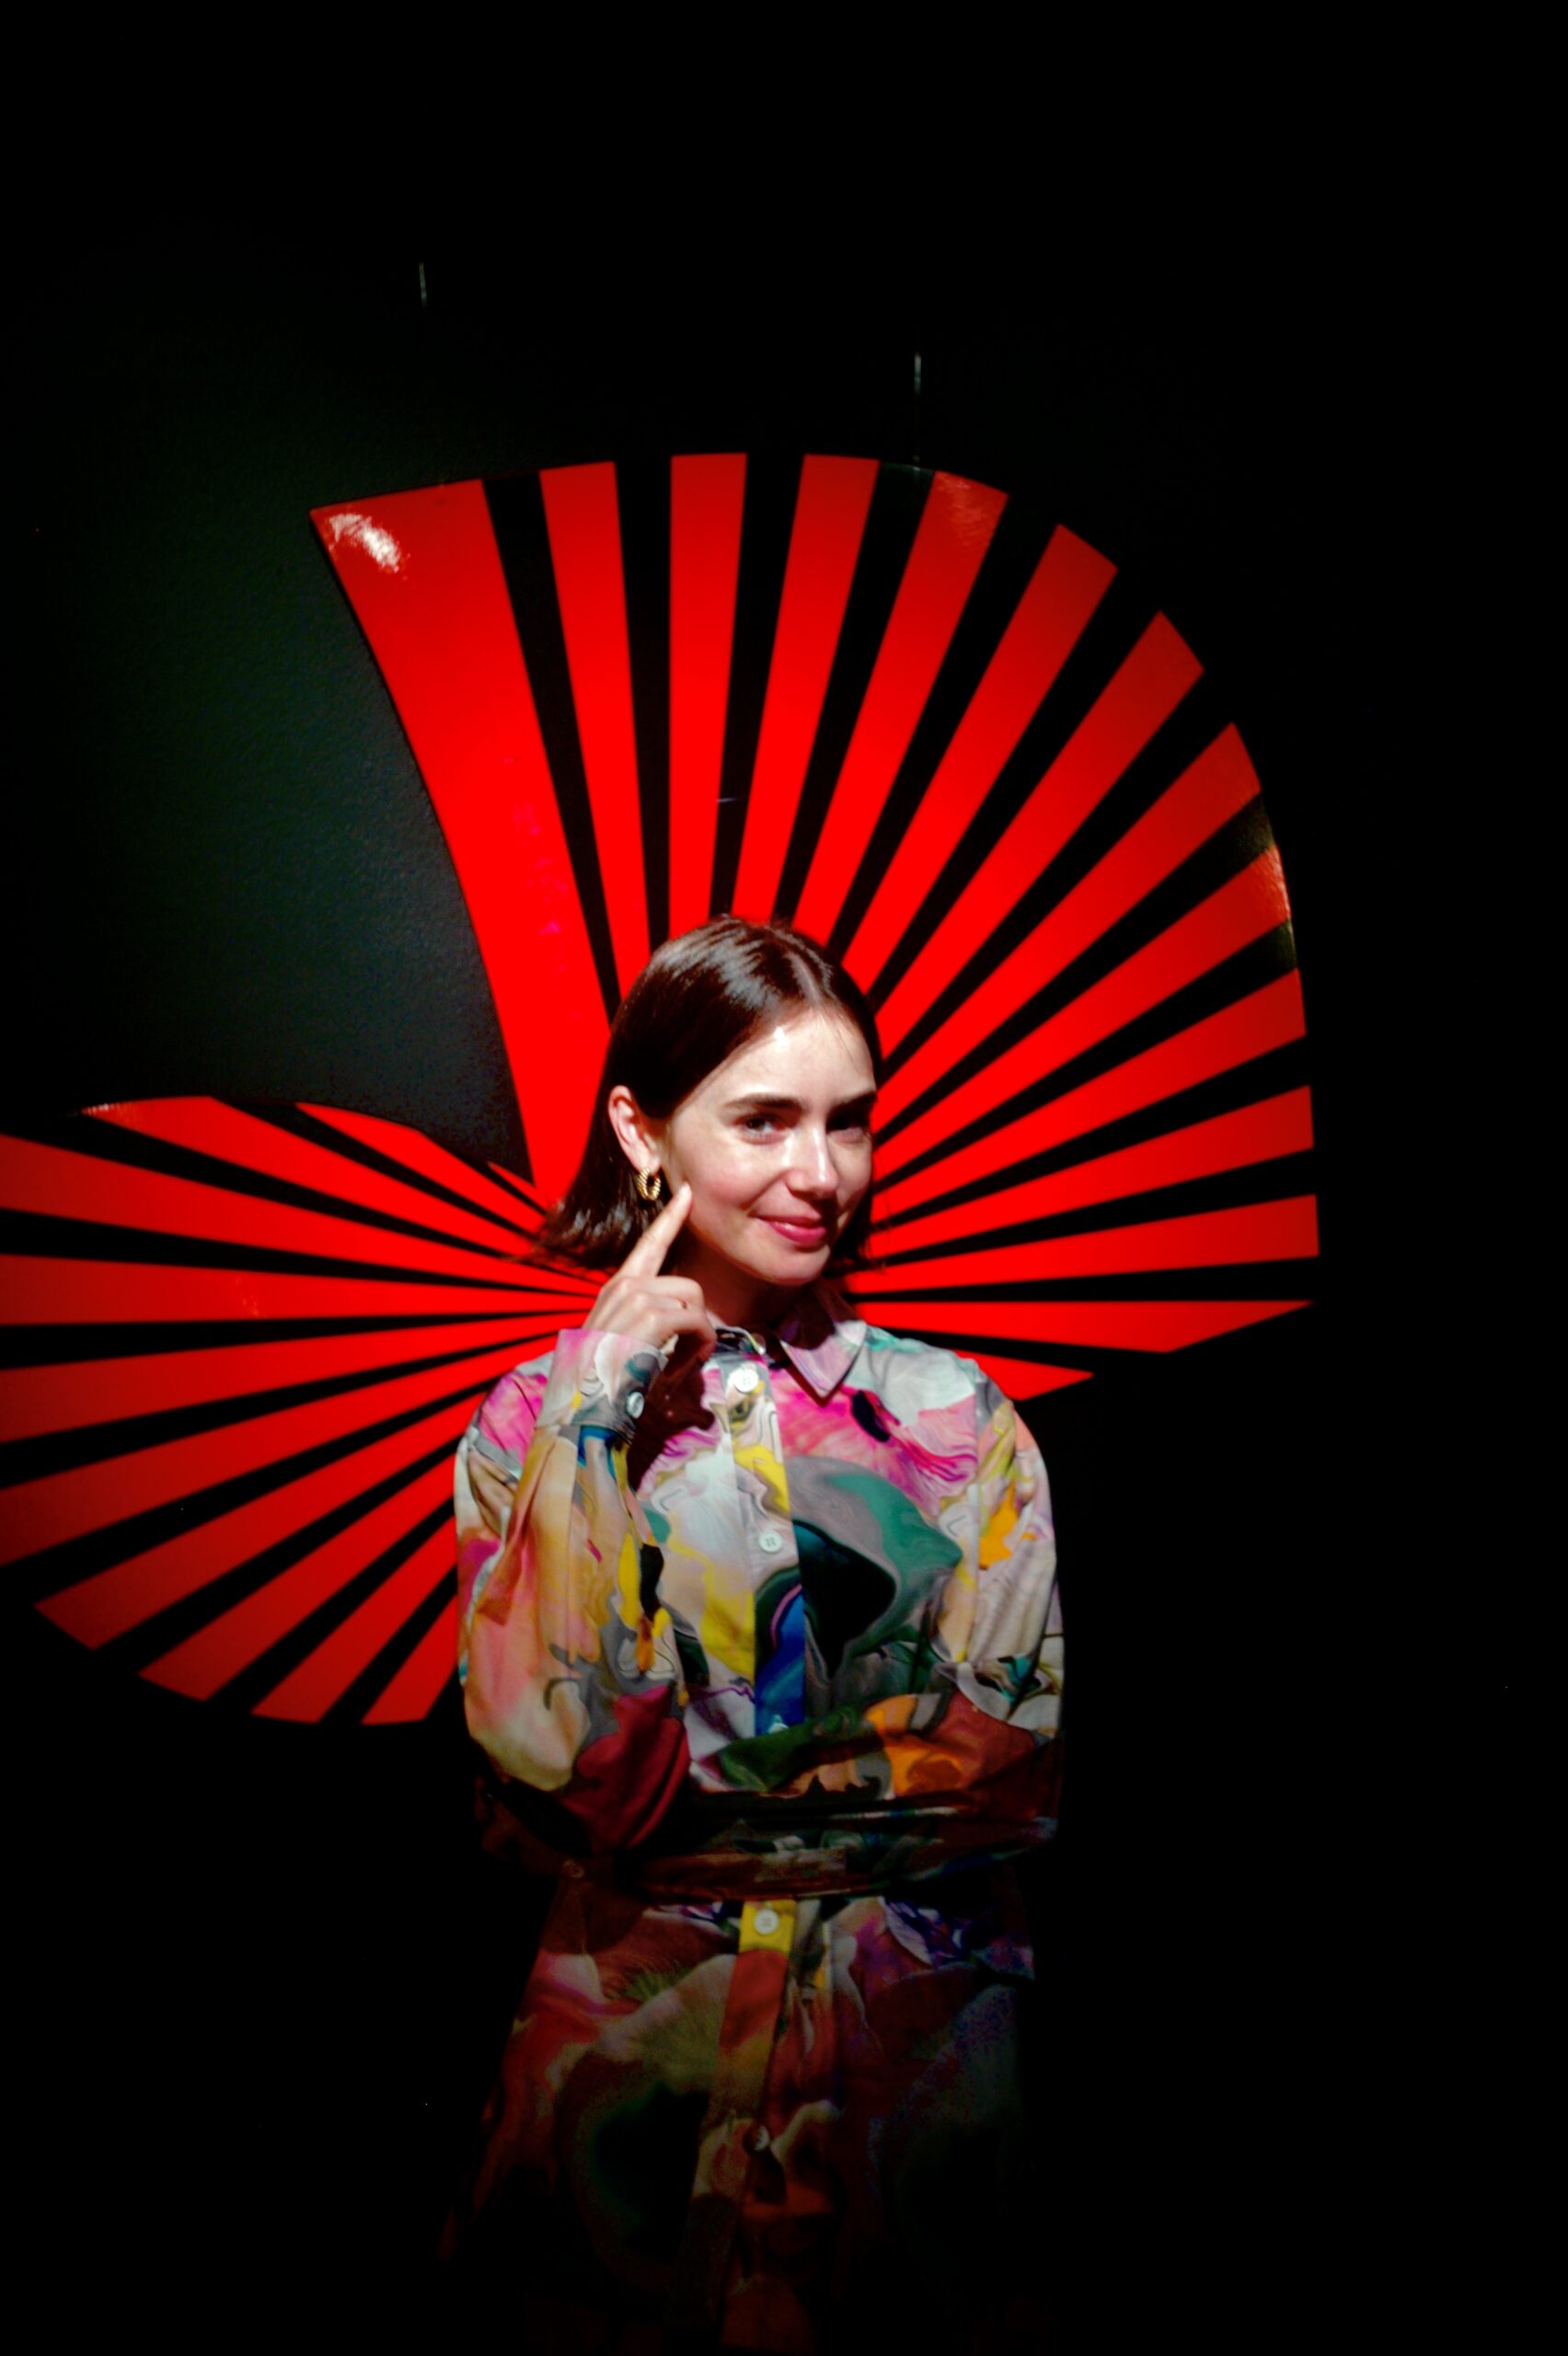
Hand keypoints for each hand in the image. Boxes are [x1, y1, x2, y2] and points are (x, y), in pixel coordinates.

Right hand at [584, 1183, 715, 1371]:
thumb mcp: (618, 1343)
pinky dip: (697, 1348)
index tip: (686, 1193)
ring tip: (680, 1367)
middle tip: (687, 1356)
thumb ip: (645, 1325)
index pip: (648, 1244)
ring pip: (694, 1305)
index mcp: (617, 1289)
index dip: (670, 1217)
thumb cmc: (597, 1382)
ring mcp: (637, 1299)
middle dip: (696, 1321)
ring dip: (698, 1339)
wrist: (580, 1403)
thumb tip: (678, 1325)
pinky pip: (696, 1322)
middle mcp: (625, 1287)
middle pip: (688, 1286)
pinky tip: (678, 1371)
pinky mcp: (652, 1317)